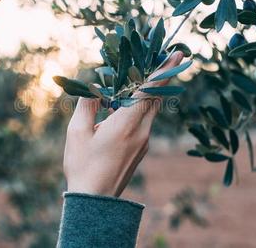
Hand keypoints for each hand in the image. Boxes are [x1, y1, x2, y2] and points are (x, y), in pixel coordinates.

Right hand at [63, 51, 184, 196]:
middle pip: (156, 97)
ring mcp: (144, 141)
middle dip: (162, 76)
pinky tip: (125, 105)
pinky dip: (141, 107)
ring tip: (143, 77)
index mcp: (126, 124)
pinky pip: (145, 121)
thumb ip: (87, 104)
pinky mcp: (141, 149)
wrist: (96, 201)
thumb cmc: (83, 166)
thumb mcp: (77, 132)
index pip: (149, 90)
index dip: (164, 70)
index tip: (177, 54)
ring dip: (151, 92)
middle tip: (167, 57)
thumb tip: (95, 87)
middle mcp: (141, 131)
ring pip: (151, 109)